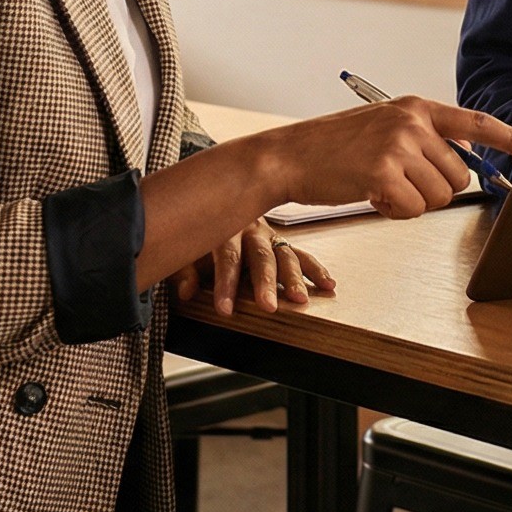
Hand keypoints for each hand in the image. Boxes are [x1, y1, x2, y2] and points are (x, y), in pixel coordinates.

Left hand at [174, 218, 335, 314]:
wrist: (215, 201)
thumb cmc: (199, 231)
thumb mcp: (185, 249)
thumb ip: (183, 269)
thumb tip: (187, 291)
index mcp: (225, 228)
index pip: (227, 257)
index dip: (226, 284)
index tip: (225, 310)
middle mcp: (251, 230)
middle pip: (260, 257)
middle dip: (265, 283)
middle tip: (268, 306)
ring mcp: (269, 235)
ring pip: (284, 255)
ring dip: (293, 278)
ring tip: (300, 299)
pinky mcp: (281, 242)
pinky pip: (301, 255)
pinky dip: (314, 269)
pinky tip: (328, 283)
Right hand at [269, 98, 511, 218]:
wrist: (288, 156)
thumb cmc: (334, 149)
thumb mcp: (383, 130)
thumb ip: (423, 140)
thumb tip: (464, 160)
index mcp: (415, 108)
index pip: (476, 123)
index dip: (511, 138)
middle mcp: (412, 122)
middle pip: (460, 175)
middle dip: (434, 189)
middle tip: (398, 182)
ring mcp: (398, 145)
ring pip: (440, 195)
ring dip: (413, 202)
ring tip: (379, 185)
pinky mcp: (383, 171)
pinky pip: (412, 209)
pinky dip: (393, 211)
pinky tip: (369, 195)